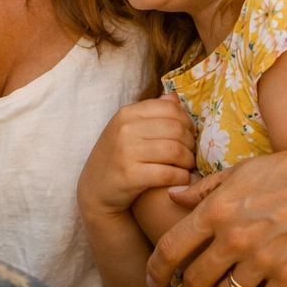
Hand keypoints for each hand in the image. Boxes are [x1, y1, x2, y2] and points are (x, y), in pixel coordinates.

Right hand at [78, 95, 195, 219]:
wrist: (95, 189)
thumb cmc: (117, 156)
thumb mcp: (128, 128)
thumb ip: (152, 112)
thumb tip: (175, 98)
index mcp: (127, 113)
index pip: (170, 108)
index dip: (187, 121)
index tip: (189, 134)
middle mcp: (125, 128)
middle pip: (176, 129)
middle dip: (190, 143)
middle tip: (191, 153)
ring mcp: (126, 152)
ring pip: (175, 151)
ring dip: (188, 161)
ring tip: (187, 166)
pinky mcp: (130, 176)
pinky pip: (168, 173)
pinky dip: (182, 178)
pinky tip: (182, 180)